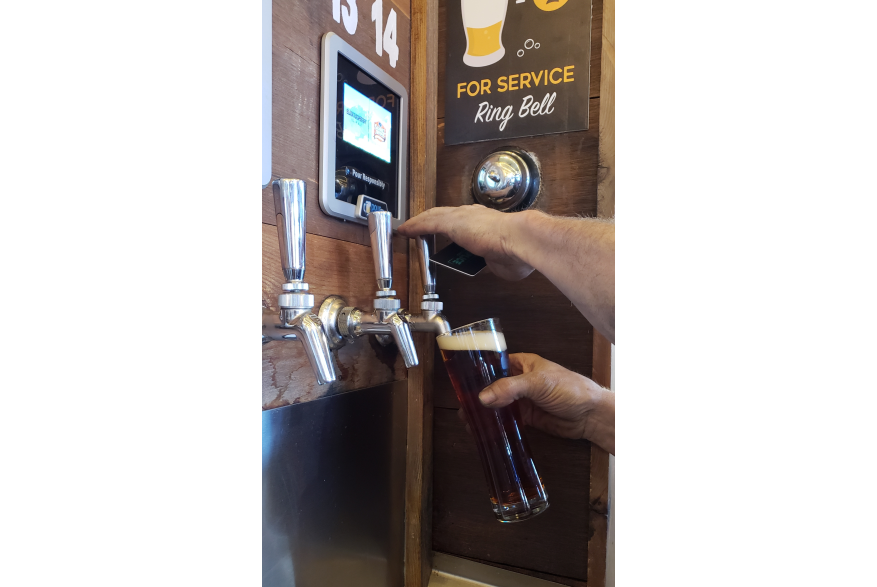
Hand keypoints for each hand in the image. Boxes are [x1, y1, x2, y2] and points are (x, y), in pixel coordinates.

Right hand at [398, 206, 534, 280]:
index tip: (406, 229)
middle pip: (447, 232)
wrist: (516, 244)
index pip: (435, 216)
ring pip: (460, 251)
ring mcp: (482, 245)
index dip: (419, 222)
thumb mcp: (451, 223)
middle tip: (419, 244)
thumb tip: (411, 226)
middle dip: (434, 238)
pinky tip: (459, 271)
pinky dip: (464, 269)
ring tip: (436, 264)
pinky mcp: (491, 261)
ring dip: (450, 257)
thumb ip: (429, 224)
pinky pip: (473, 266)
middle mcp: (472, 227)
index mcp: (462, 215)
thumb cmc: (488, 229)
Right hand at [464, 353, 615, 454]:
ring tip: (468, 421)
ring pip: (498, 405)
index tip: (461, 384)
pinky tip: (484, 430)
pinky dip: (495, 425)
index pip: (494, 365)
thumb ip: (510, 389)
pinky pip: (507, 420)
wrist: (590, 415)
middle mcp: (520, 380)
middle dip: (477, 397)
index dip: (478, 373)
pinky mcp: (527, 418)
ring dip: (484, 413)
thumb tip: (483, 397)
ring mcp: (523, 400)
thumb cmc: (570, 388)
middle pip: (493, 387)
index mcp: (522, 363)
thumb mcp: (537, 383)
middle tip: (462, 407)